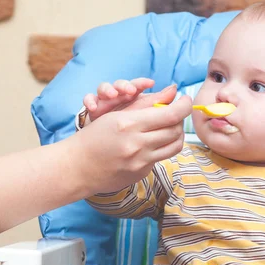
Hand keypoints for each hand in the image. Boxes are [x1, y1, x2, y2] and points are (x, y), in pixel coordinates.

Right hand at [71, 85, 191, 193]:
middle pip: (176, 130)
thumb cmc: (94, 137)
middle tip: (177, 113)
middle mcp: (137, 144)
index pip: (171, 115)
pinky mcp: (141, 173)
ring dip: (177, 134)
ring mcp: (140, 161)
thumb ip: (147, 104)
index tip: (187, 100)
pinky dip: (163, 147)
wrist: (78, 167)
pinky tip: (155, 143)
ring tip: (171, 127)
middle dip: (180, 119)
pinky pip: (162, 157)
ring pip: (174, 146)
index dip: (185, 106)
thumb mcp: (116, 114)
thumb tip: (173, 91)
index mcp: (129, 124)